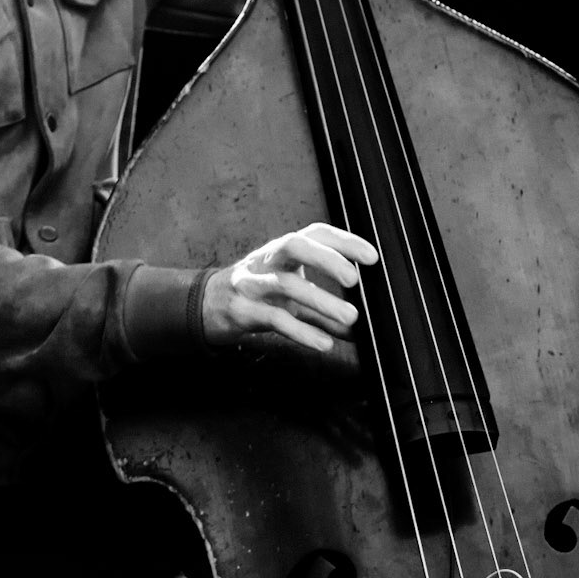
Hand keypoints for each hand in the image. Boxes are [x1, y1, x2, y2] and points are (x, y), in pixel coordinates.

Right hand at [201, 224, 377, 354]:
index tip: (371, 257)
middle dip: (326, 259)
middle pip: (294, 246)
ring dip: (320, 300)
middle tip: (354, 280)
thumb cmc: (256, 293)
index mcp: (282, 251)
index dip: (343, 240)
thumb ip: (321, 309)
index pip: (314, 233)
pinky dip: (301, 331)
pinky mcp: (242, 310)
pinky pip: (273, 318)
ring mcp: (252, 283)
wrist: (207, 304)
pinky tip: (323, 343)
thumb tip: (356, 328)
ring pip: (285, 284)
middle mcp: (267, 260)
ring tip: (350, 318)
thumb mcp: (290, 294)